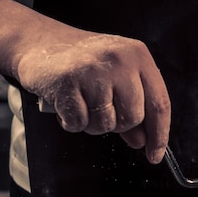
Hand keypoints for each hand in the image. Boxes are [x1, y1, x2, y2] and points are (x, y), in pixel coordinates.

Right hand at [16, 33, 169, 163]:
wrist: (37, 41)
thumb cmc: (82, 63)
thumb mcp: (116, 78)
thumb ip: (133, 108)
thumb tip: (143, 141)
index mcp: (138, 55)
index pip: (159, 103)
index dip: (159, 134)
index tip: (155, 155)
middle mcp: (120, 59)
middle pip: (134, 118)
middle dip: (118, 124)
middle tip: (100, 110)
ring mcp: (93, 69)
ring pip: (107, 123)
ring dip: (93, 124)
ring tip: (82, 102)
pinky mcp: (67, 81)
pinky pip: (79, 123)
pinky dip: (72, 122)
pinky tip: (66, 103)